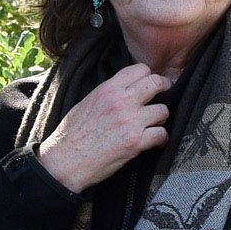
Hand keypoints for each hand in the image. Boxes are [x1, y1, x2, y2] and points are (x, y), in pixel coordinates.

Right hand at [35, 63, 170, 190]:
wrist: (65, 160)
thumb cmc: (72, 134)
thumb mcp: (88, 102)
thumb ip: (109, 93)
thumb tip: (127, 89)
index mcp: (108, 89)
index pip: (140, 69)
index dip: (149, 76)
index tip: (151, 83)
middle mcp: (121, 101)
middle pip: (156, 83)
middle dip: (164, 89)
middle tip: (165, 95)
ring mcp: (130, 121)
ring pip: (163, 110)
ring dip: (160, 119)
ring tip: (154, 125)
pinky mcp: (135, 142)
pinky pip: (162, 134)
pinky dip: (161, 139)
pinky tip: (155, 141)